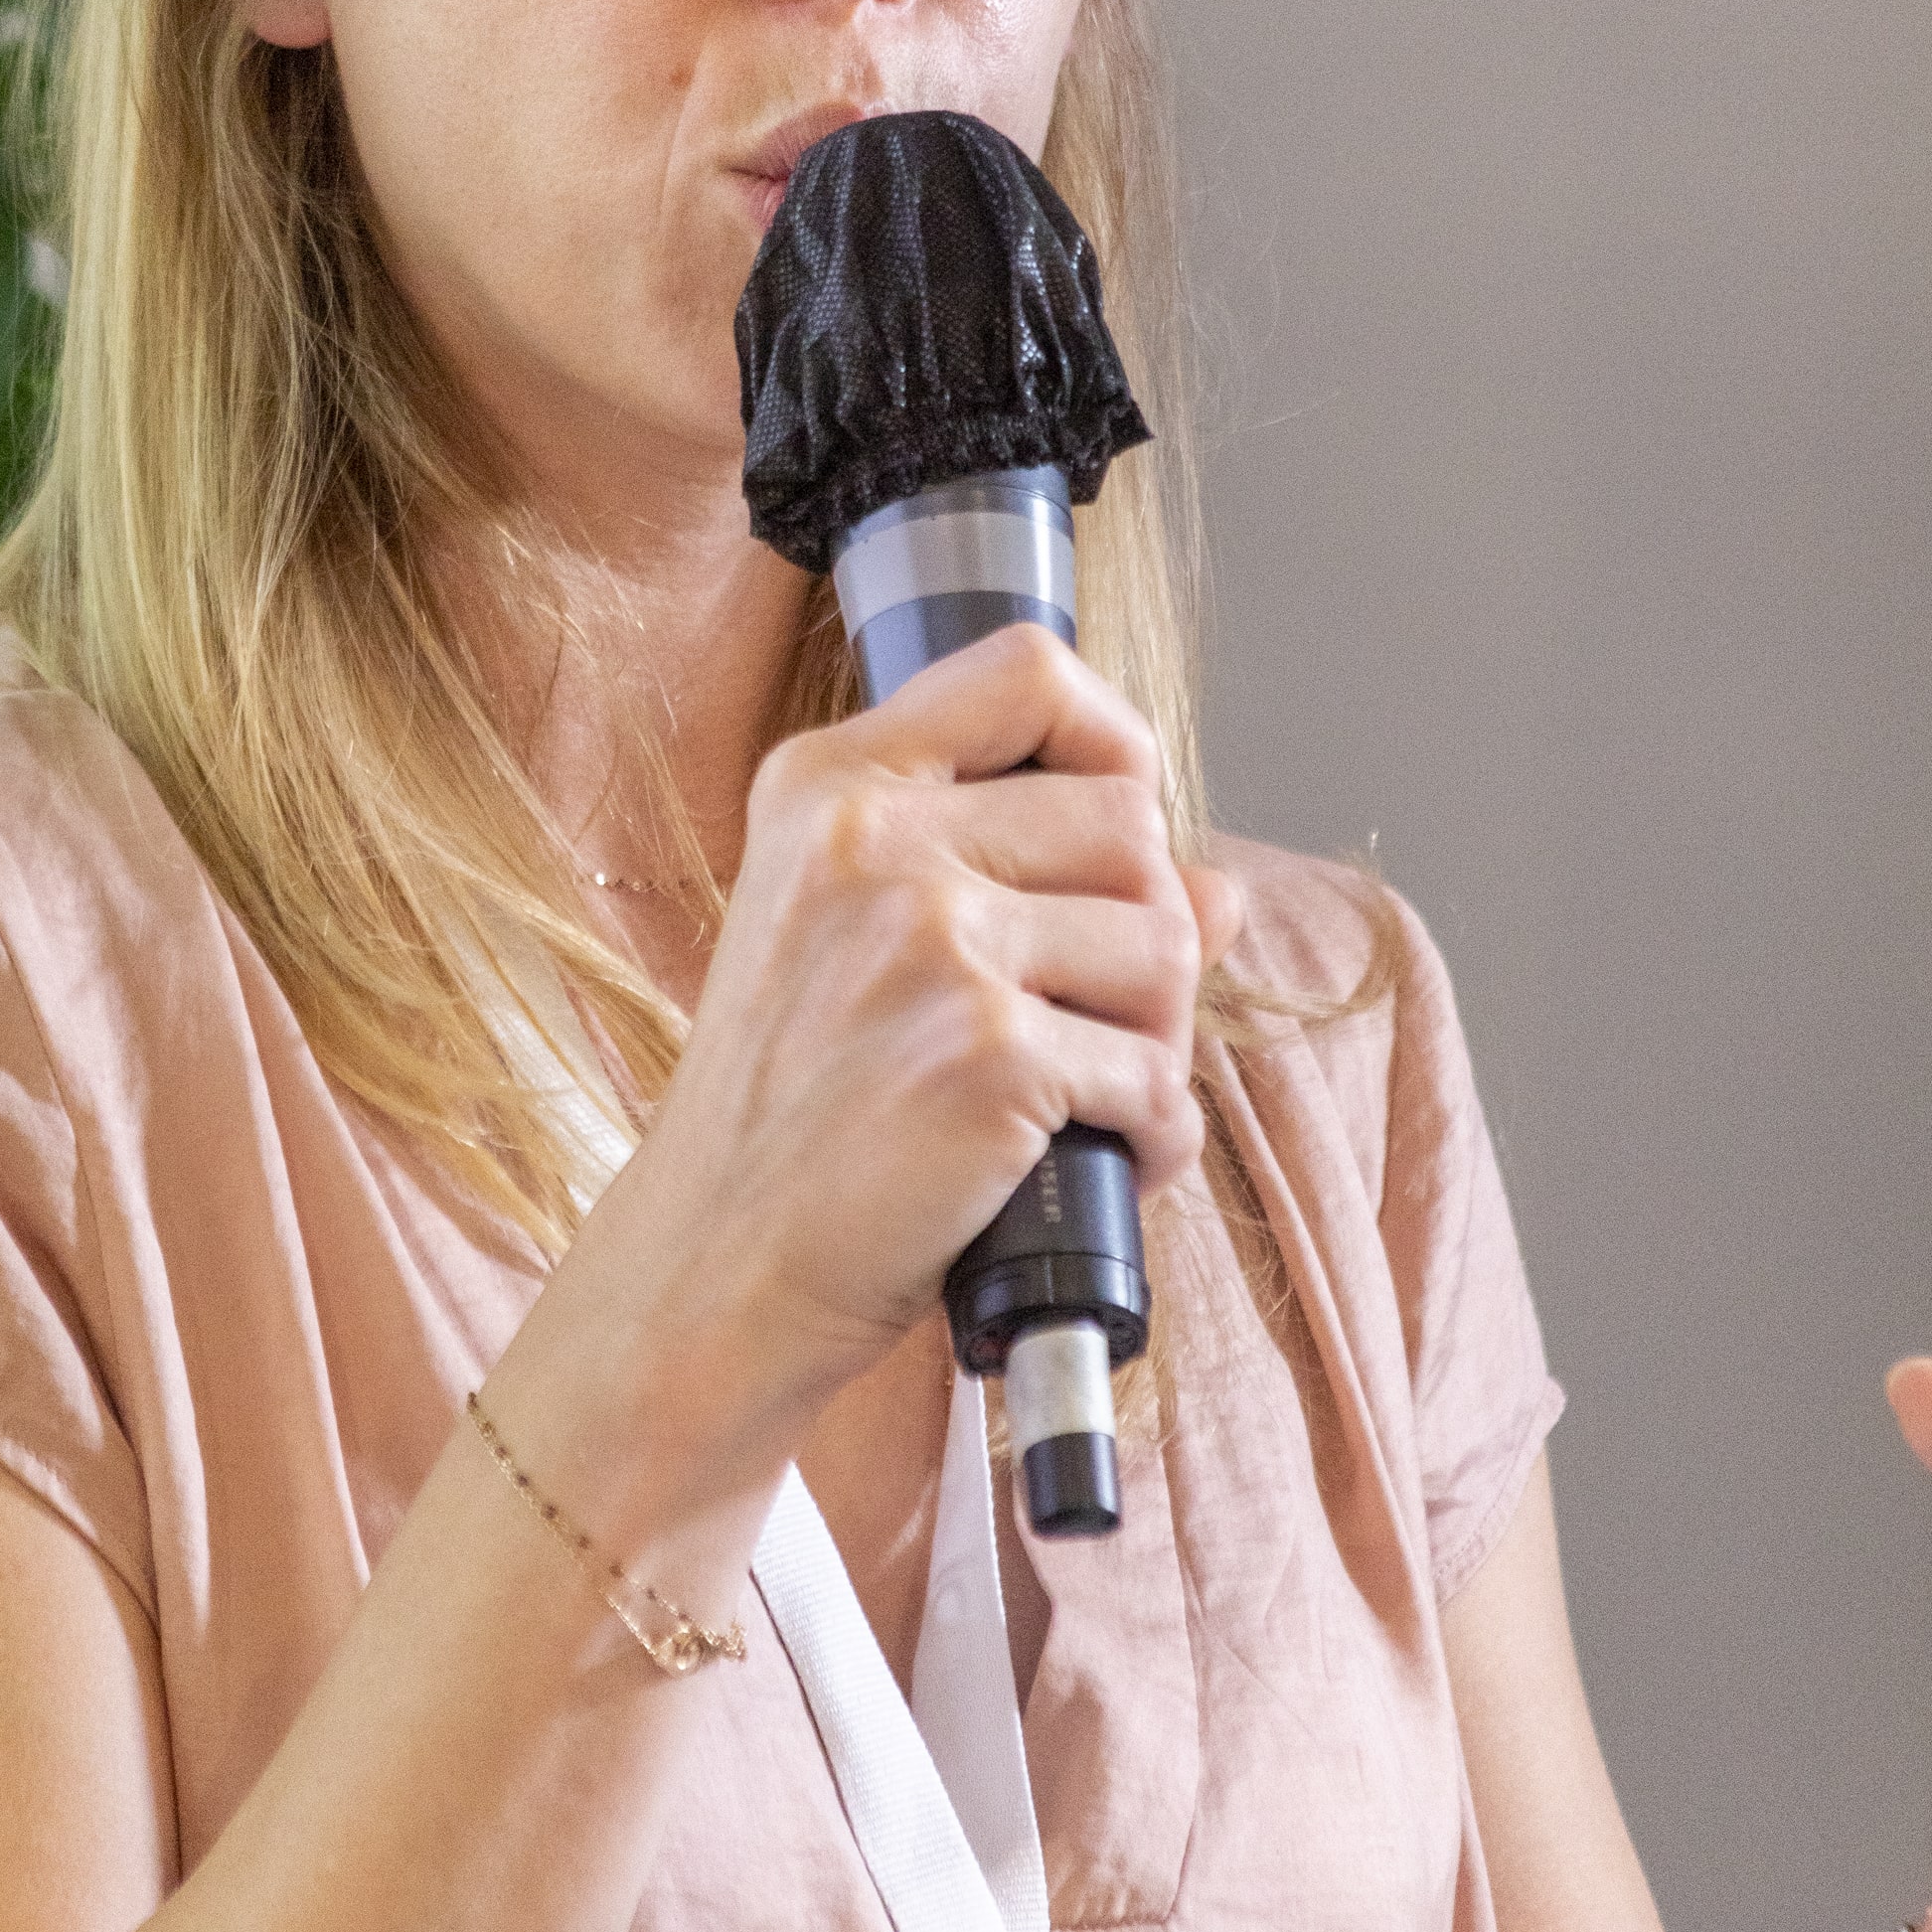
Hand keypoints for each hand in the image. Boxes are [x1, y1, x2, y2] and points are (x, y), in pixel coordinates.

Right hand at [567, 621, 1245, 1462]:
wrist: (714, 1262)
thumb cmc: (786, 1112)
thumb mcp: (853, 944)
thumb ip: (1019, 880)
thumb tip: (1218, 889)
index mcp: (828, 787)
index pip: (1025, 669)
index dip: (1110, 736)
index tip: (1115, 826)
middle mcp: (873, 843)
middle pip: (1126, 817)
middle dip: (1147, 928)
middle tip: (1100, 1017)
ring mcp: (931, 944)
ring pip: (1164, 940)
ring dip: (1159, 1035)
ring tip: (1092, 1092)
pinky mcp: (987, 1056)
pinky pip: (1154, 1074)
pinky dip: (1152, 1133)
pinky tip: (1098, 1161)